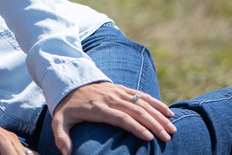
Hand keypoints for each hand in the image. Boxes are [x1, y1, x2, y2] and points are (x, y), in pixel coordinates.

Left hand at [50, 82, 175, 154]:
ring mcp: (117, 92)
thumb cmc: (67, 107)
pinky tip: (169, 112)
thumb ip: (61, 137)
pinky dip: (156, 103)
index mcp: (97, 108)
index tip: (149, 137)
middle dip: (153, 124)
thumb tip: (66, 153)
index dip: (135, 127)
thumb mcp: (59, 121)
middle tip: (167, 137)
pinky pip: (142, 95)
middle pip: (135, 111)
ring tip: (172, 128)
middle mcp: (110, 98)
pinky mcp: (121, 88)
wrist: (69, 83)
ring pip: (142, 102)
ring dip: (159, 115)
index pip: (120, 117)